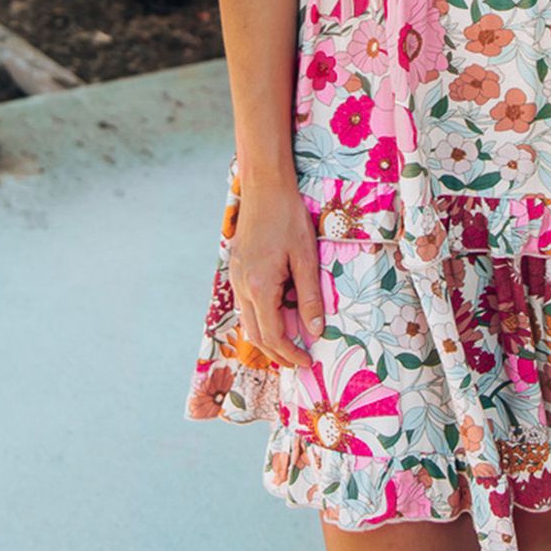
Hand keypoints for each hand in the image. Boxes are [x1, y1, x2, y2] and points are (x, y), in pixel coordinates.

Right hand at [229, 180, 324, 367]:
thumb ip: (309, 296)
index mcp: (259, 287)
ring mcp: (236, 278)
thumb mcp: (306, 258)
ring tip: (290, 344)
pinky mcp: (236, 269)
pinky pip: (246, 304)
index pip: (273, 335)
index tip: (307, 361)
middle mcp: (242, 287)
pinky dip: (260, 318)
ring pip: (248, 321)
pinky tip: (276, 316)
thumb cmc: (289, 218)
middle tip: (298, 361)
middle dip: (277, 353)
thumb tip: (315, 329)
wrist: (264, 188)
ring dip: (267, 337)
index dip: (290, 353)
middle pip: (256, 335)